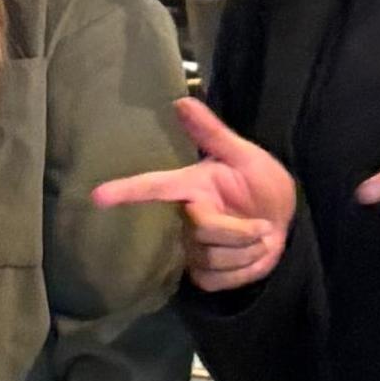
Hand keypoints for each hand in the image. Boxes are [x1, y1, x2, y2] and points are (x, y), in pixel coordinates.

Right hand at [92, 96, 296, 293]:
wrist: (282, 220)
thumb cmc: (261, 183)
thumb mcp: (244, 155)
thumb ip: (213, 133)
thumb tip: (182, 100)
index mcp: (191, 186)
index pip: (154, 188)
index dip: (126, 192)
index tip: (97, 195)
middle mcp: (185, 217)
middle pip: (202, 229)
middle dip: (239, 230)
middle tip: (263, 225)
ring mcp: (192, 249)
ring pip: (211, 257)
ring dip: (247, 250)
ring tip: (259, 238)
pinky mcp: (203, 275)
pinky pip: (218, 279)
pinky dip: (244, 270)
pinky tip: (251, 257)